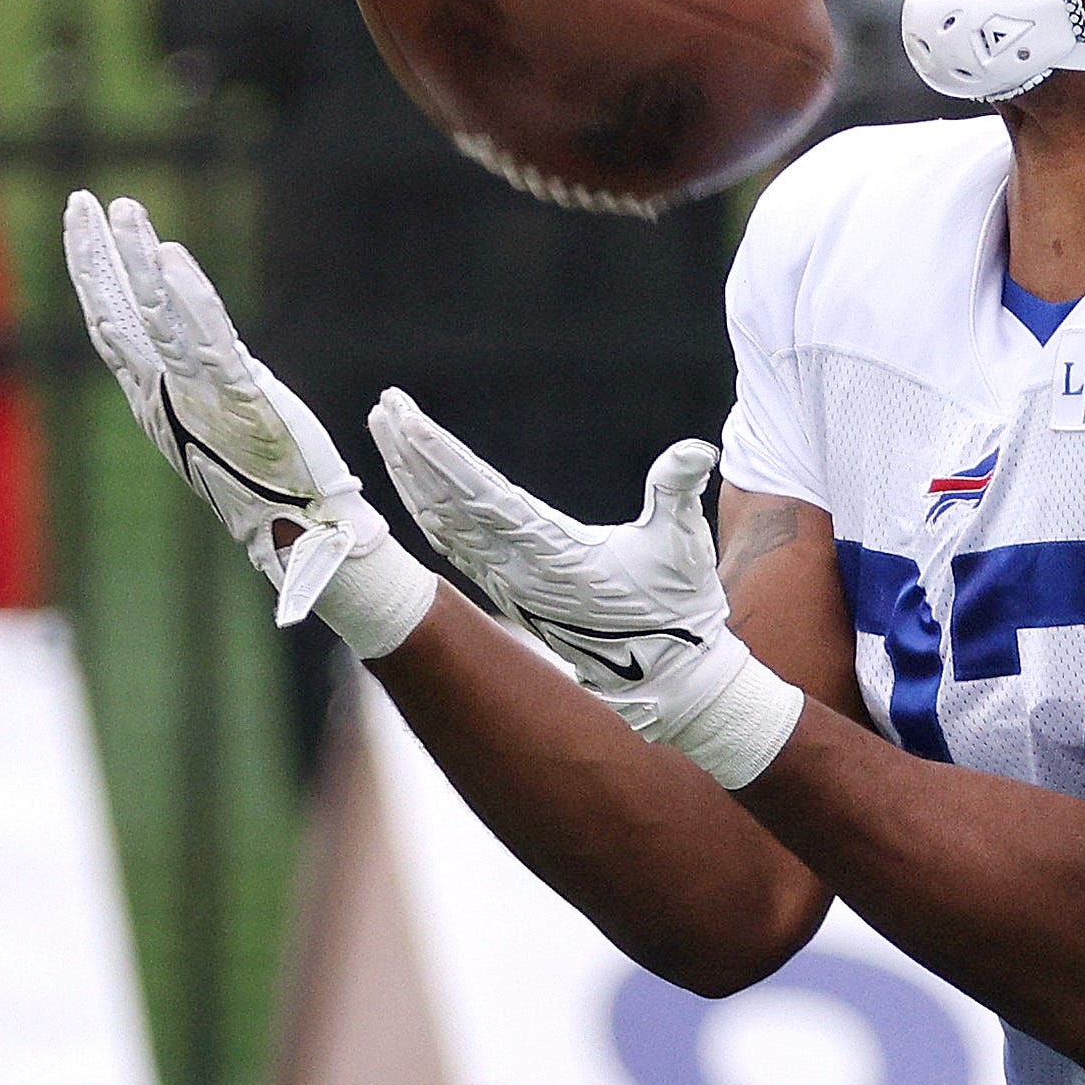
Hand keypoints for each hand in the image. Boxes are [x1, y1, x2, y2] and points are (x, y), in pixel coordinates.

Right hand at [58, 187, 433, 652]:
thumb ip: (193, 380)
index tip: (83, 224)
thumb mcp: (215, 422)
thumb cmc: (266, 481)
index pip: (111, 326)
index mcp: (154, 402)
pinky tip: (170, 253)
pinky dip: (185, 294)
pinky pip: (203, 335)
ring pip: (152, 315)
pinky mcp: (237, 394)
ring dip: (134, 258)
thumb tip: (184, 336)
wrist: (300, 530)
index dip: (93, 274)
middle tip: (80, 201)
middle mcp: (163, 396)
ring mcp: (196, 394)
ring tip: (119, 207)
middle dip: (93, 256)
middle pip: (115, 313)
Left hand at [371, 398, 807, 789]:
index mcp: (551, 553)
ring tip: (387, 428)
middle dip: (413, 455)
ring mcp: (506, 583)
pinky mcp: (507, 590)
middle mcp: (516, 570)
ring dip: (412, 478)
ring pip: (443, 524)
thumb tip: (697, 450)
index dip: (442, 458)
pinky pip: (454, 546)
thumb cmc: (677, 608)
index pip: (482, 496)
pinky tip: (411, 487)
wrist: (665, 678)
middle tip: (386, 406)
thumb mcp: (684, 545)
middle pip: (448, 504)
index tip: (409, 422)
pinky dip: (428, 512)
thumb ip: (679, 492)